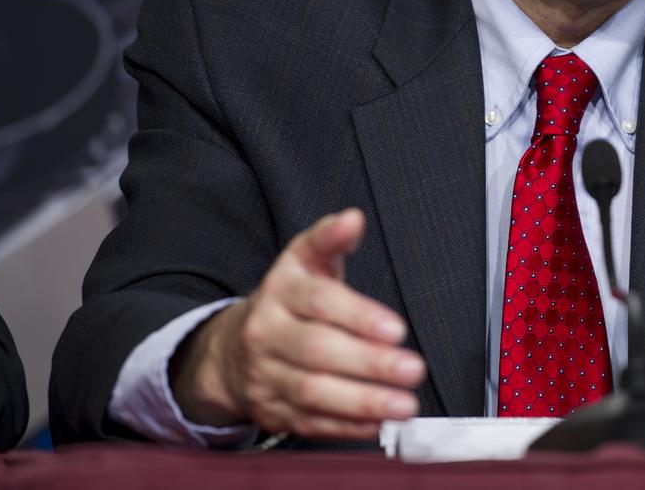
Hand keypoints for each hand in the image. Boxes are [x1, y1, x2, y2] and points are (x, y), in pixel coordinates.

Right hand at [170, 208, 424, 440]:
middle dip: (370, 363)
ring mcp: (266, 375)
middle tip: (412, 369)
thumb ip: (330, 238)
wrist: (233, 348)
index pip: (320, 302)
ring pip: (313, 391)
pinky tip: (376, 422)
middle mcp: (267, 333)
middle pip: (318, 350)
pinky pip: (309, 422)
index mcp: (280, 290)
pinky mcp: (271, 410)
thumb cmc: (288, 299)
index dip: (359, 316)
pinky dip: (345, 426)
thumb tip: (353, 218)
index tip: (396, 328)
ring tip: (403, 404)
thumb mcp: (304, 260)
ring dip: (363, 400)